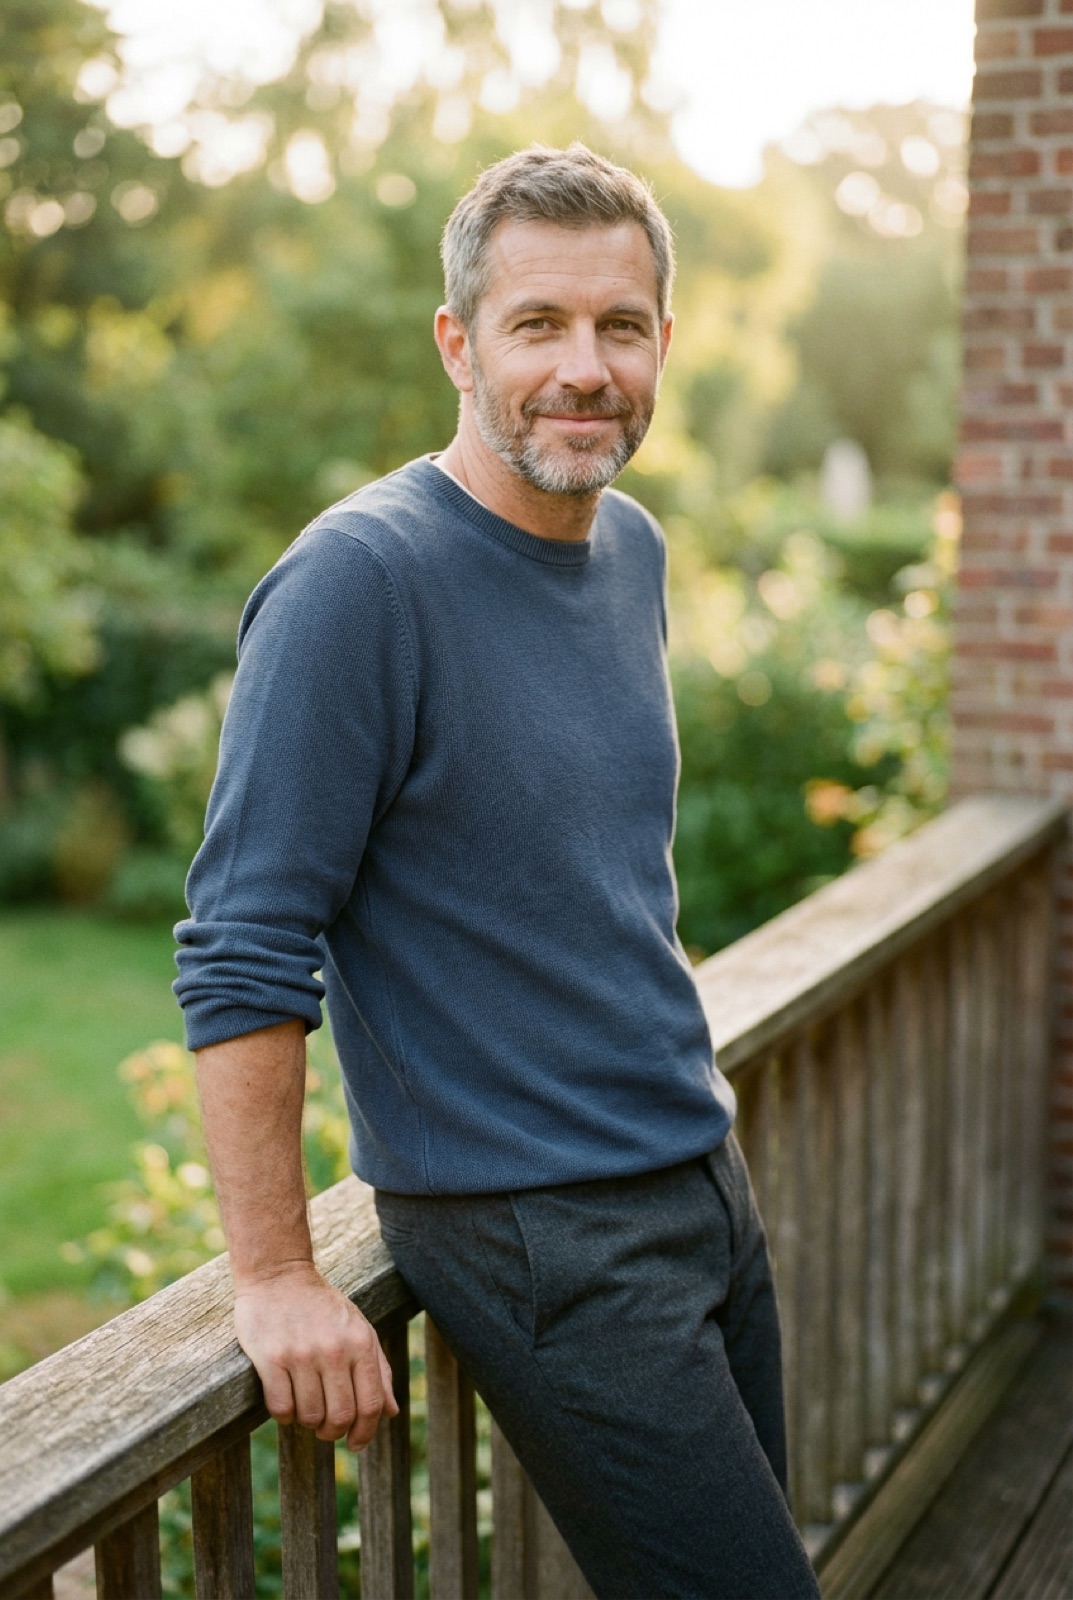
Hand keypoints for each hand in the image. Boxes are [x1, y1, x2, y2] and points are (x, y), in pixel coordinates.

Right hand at [233, 1263, 398, 1450]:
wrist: (279, 1274)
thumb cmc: (322, 1307)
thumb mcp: (359, 1330)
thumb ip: (378, 1370)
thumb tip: (391, 1413)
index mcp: (360, 1343)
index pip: (371, 1404)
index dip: (365, 1432)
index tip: (355, 1444)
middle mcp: (334, 1349)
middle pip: (340, 1416)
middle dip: (333, 1433)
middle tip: (325, 1429)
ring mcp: (301, 1353)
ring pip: (309, 1416)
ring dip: (307, 1423)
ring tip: (305, 1409)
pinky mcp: (271, 1357)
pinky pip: (281, 1408)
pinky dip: (285, 1416)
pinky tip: (286, 1403)